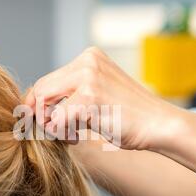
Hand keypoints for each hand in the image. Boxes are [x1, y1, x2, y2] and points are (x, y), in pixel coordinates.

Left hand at [25, 47, 183, 149]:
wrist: (158, 125)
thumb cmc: (129, 116)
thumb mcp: (98, 93)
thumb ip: (72, 93)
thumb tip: (36, 105)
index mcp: (89, 57)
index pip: (48, 79)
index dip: (38, 103)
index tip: (42, 120)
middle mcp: (87, 62)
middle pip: (41, 88)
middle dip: (40, 114)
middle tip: (54, 131)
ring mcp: (88, 78)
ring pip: (44, 104)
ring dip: (52, 125)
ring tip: (71, 134)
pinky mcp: (89, 98)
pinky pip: (56, 120)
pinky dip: (61, 134)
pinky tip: (76, 137)